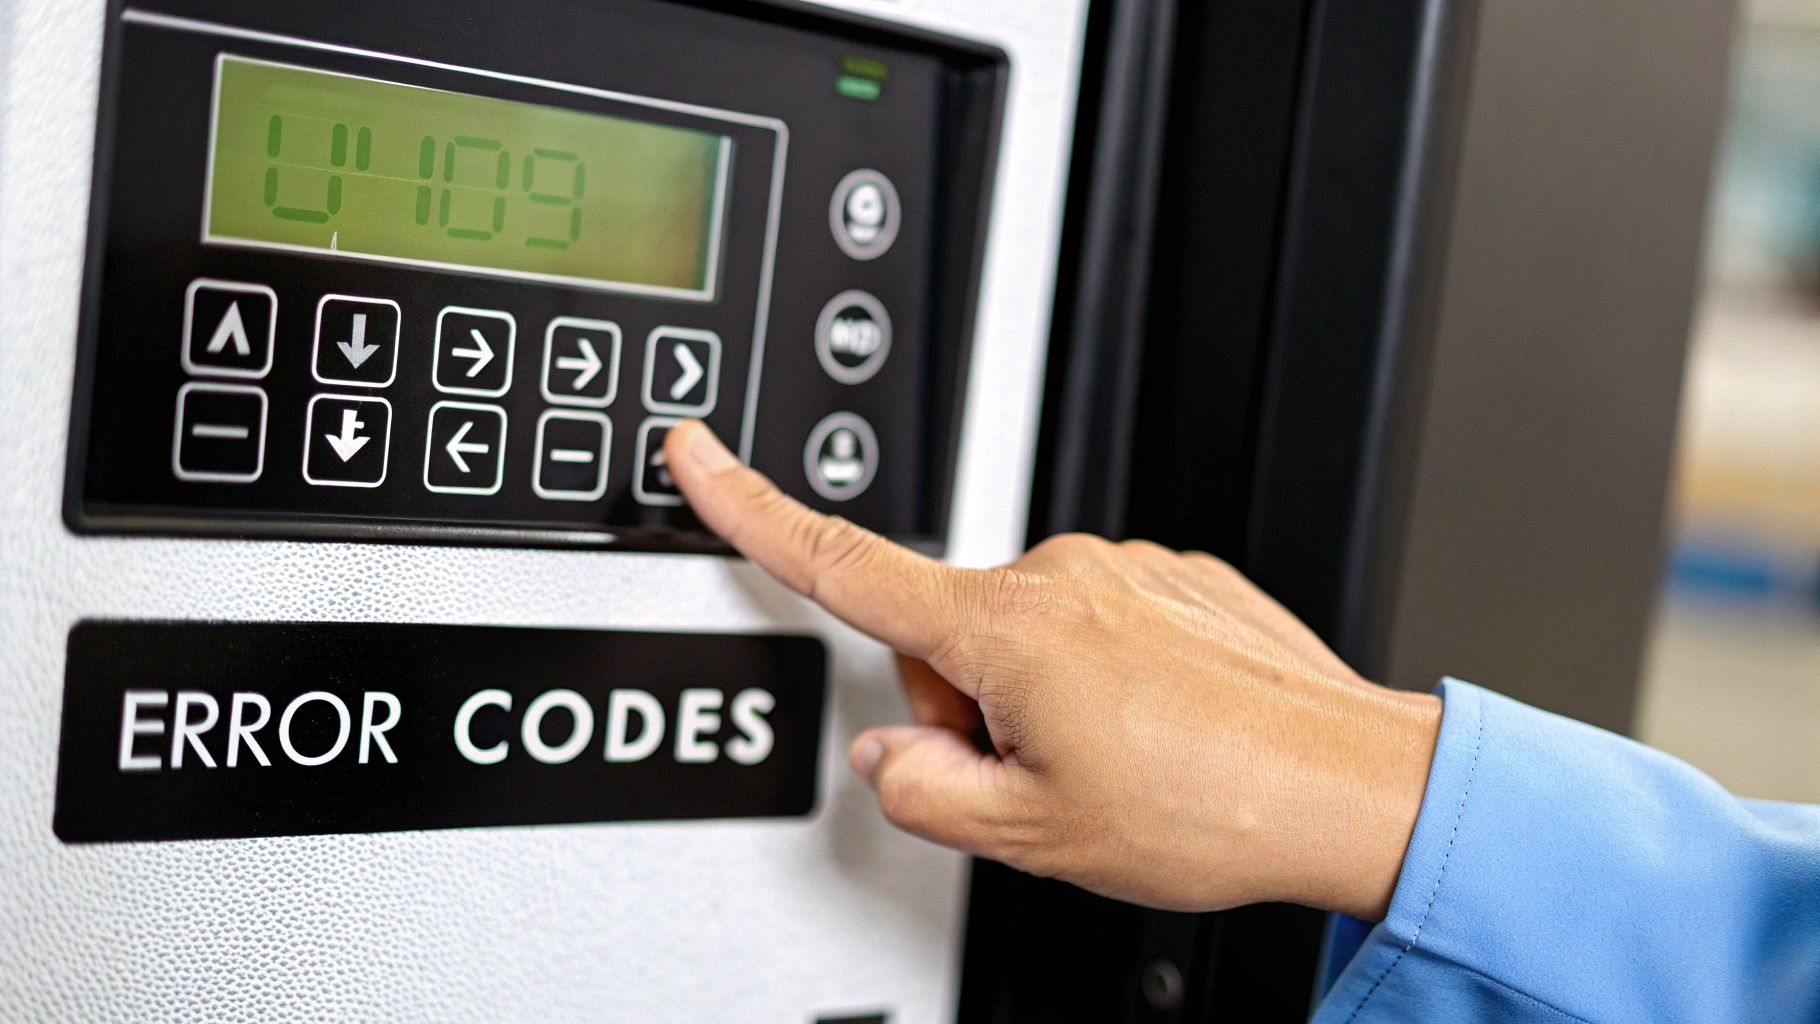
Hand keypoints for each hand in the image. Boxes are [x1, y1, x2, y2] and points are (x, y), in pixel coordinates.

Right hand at [663, 422, 1441, 919]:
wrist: (1349, 786)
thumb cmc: (1212, 806)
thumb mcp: (1034, 834)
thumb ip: (925, 791)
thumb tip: (887, 758)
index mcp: (1005, 629)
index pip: (845, 562)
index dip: (752, 509)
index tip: (698, 454)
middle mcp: (1060, 575)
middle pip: (942, 633)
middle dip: (965, 704)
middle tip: (1038, 772)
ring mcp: (1123, 568)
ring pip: (1020, 632)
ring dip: (1037, 694)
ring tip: (1113, 758)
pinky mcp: (1173, 578)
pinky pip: (1094, 620)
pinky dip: (1101, 675)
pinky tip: (1155, 727)